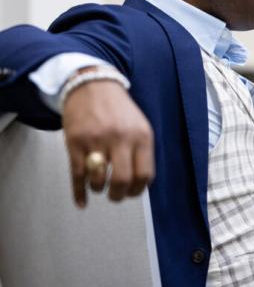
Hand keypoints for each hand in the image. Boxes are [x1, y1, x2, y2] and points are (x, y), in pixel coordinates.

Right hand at [62, 79, 154, 206]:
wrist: (93, 85)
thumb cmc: (118, 110)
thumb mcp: (140, 126)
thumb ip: (141, 152)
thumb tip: (140, 183)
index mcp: (141, 136)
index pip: (145, 174)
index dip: (138, 189)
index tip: (132, 192)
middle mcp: (120, 138)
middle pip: (122, 180)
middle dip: (118, 195)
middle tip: (115, 195)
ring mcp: (96, 140)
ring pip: (98, 180)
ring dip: (98, 188)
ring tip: (99, 185)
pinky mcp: (75, 142)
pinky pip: (77, 175)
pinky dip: (79, 193)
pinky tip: (82, 202)